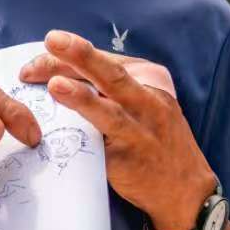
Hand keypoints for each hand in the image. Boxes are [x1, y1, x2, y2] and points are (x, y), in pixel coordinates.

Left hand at [18, 30, 216, 229]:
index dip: (71, 53)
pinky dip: (87, 134)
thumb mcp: (143, 102)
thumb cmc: (154, 139)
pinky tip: (70, 127)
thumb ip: (111, 87)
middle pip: (111, 74)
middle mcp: (149, 99)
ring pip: (110, 109)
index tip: (43, 51)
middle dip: (81, 55)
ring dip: (81, 96)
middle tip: (53, 40)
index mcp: (150, 77)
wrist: (186, 189)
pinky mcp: (131, 158)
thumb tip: (57, 72)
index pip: (106, 59)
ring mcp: (142, 130)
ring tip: (55, 84)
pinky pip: (104, 145)